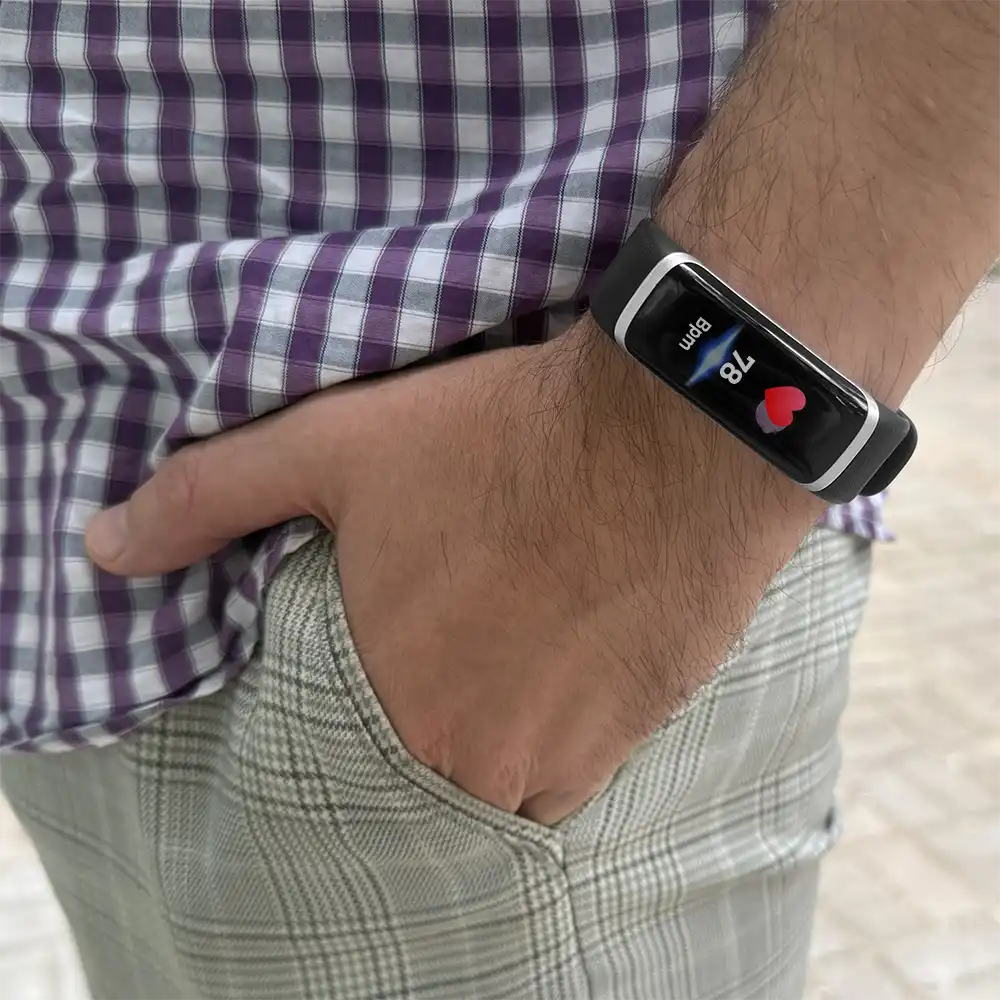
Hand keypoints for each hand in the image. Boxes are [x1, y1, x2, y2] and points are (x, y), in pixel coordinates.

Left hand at [86, 321, 818, 824]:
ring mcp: (567, 753)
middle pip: (431, 755)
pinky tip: (567, 650)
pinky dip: (560, 721)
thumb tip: (102, 547)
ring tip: (513, 634)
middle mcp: (478, 757)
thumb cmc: (497, 438)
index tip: (403, 622)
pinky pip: (575, 763)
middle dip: (435, 698)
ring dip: (500, 718)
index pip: (348, 737)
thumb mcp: (334, 445)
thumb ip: (209, 497)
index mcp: (393, 704)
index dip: (369, 675)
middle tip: (464, 620)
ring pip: (505, 769)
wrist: (667, 431)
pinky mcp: (637, 732)